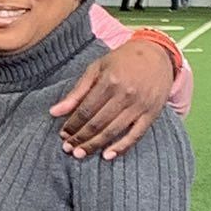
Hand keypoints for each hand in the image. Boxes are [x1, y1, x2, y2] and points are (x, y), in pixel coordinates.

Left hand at [51, 37, 173, 160]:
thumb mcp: (97, 68)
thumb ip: (77, 91)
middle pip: (97, 123)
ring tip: (80, 154)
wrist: (157, 54)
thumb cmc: (122, 61)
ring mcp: (140, 105)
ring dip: (94, 145)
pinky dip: (121, 147)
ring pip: (113, 131)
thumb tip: (54, 112)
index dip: (72, 125)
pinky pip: (135, 135)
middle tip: (68, 148)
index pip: (85, 110)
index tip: (63, 134)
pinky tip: (107, 156)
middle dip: (80, 138)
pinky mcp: (152, 114)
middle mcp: (125, 94)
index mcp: (109, 80)